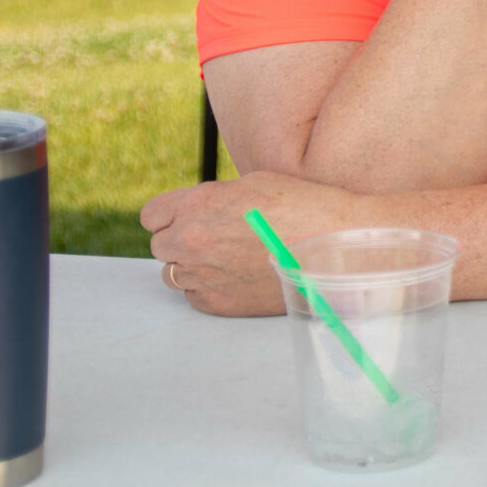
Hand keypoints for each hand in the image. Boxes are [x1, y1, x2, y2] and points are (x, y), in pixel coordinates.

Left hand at [142, 172, 368, 316]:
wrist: (335, 246)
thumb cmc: (303, 206)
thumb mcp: (253, 184)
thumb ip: (213, 198)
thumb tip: (195, 210)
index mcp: (199, 204)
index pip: (151, 215)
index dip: (169, 215)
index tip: (187, 217)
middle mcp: (192, 240)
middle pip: (159, 245)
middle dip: (180, 239)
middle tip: (215, 237)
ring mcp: (203, 275)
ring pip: (173, 273)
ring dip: (192, 265)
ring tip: (229, 257)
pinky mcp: (218, 303)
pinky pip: (192, 296)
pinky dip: (207, 287)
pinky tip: (236, 275)